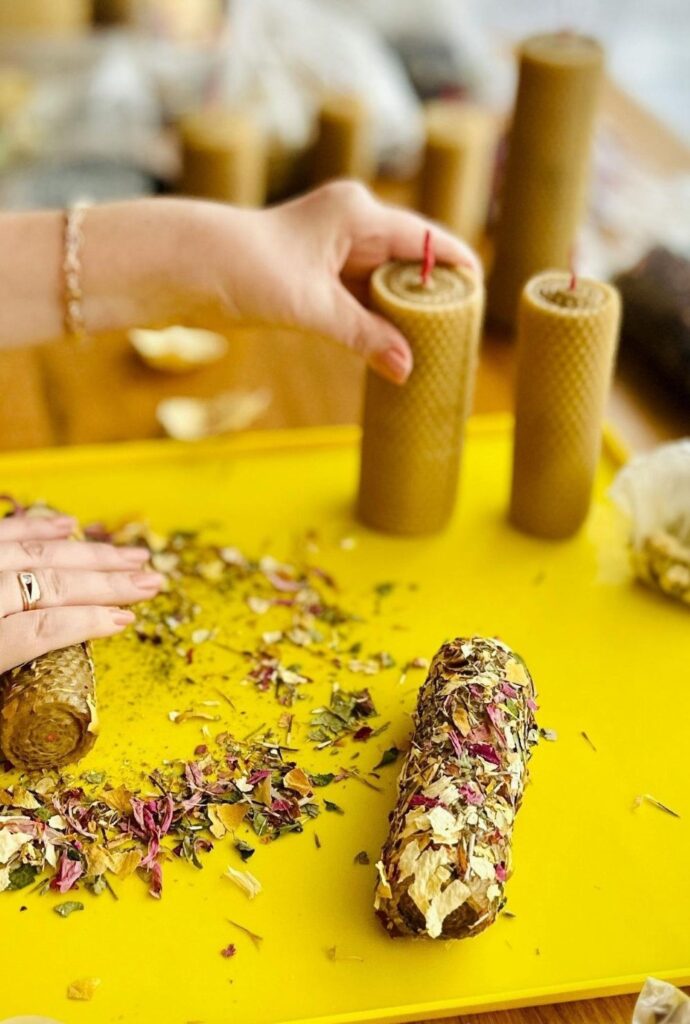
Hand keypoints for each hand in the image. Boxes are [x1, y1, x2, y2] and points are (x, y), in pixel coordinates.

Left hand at [0, 512, 162, 673]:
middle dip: (107, 583)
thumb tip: (50, 675)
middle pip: (50, 586)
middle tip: (150, 582)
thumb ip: (11, 672)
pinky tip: (69, 524)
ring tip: (131, 557)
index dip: (87, 623)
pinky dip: (37, 527)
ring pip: (36, 555)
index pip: (41, 629)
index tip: (126, 620)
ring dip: (89, 555)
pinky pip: (3, 532)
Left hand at [191, 181, 480, 384]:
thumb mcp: (313, 308)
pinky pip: (361, 298)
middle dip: (432, 297)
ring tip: (434, 346)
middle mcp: (352, 226)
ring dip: (404, 313)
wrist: (188, 268)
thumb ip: (364, 337)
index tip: (481, 295)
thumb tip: (406, 370)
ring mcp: (334, 250)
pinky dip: (377, 320)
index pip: (425, 241)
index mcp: (358, 214)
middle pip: (410, 263)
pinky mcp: (318, 275)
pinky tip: (394, 345)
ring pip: (385, 284)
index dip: (456, 267)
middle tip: (460, 333)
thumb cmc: (247, 270)